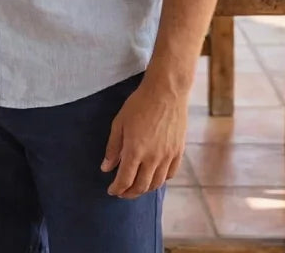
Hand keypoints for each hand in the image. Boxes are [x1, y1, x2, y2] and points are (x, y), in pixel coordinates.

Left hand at [101, 78, 186, 197]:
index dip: (117, 189)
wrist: (166, 92)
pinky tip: (153, 177)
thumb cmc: (139, 104)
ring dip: (144, 189)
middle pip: (141, 186)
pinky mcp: (178, 152)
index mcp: (135, 151)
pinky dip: (160, 181)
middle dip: (129, 193)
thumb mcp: (119, 123)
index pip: (125, 180)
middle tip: (121, 192)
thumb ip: (113, 148)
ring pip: (156, 184)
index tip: (111, 190)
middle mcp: (153, 158)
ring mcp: (167, 157)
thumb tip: (106, 168)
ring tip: (135, 187)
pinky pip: (170, 175)